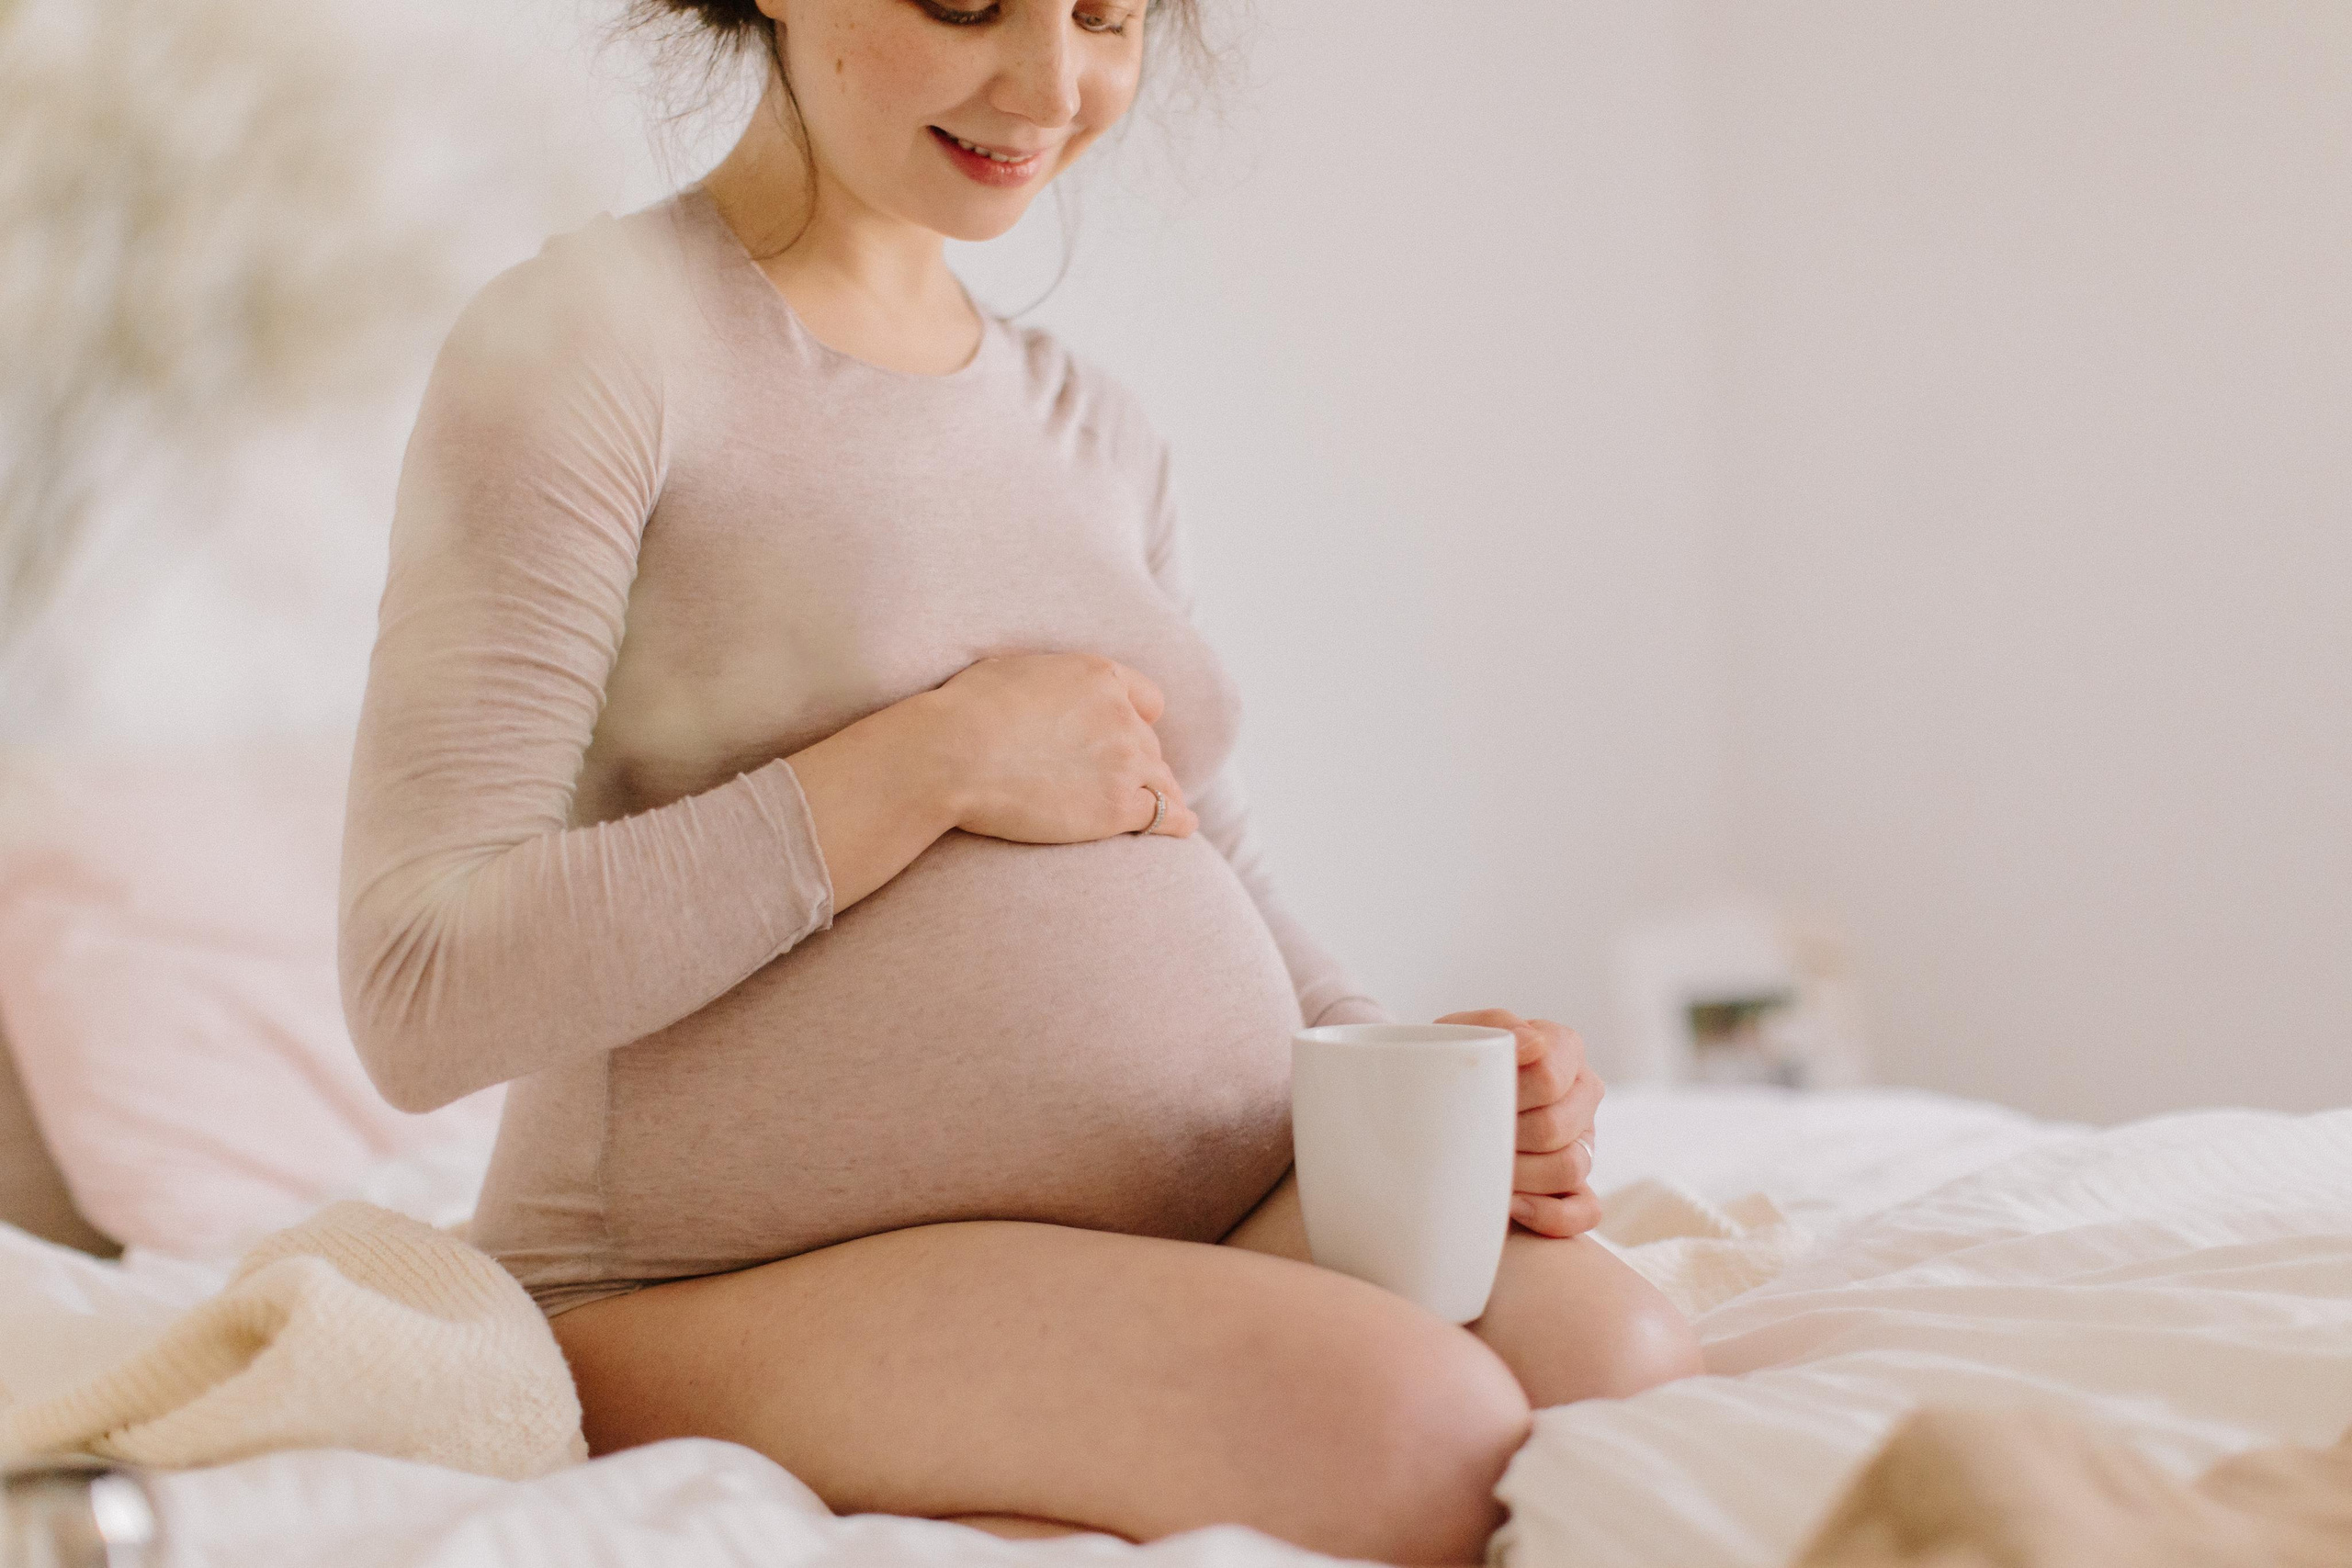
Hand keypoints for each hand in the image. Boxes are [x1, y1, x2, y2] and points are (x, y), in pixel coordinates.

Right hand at [925, 652, 1199, 843]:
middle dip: (1140, 762)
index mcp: (1099, 676)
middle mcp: (1122, 716)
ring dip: (1161, 793)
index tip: (1132, 737)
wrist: (953, 754)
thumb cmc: (965, 711)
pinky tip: (1183, 827)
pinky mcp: (1117, 808)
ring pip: (1162, 780)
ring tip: (1168, 809)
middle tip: (1126, 783)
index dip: (1139, 720)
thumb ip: (1048, 682)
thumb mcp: (1013, 671)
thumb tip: (1041, 691)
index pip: (1147, 700)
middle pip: (1149, 745)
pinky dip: (1177, 822)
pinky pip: (1165, 815)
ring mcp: (1124, 762)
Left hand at [1435, 1008, 1604, 1238]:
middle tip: (1467, 1139)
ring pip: (1571, 1168)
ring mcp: (1585, 1141)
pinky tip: (1508, 1206)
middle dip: (1505, 1137)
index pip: (1548, 1077)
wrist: (1437, 1098)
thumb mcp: (1463, 1033)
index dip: (1508, 1095)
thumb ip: (1496, 1025)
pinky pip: (1585, 1211)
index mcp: (1565, 1048)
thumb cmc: (1454, 1063)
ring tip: (1480, 1169)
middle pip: (1555, 1127)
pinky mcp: (1580, 1186)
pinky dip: (1546, 1214)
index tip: (1472, 1099)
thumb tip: (1532, 1044)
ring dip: (1518, 1175)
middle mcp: (1583, 1093)